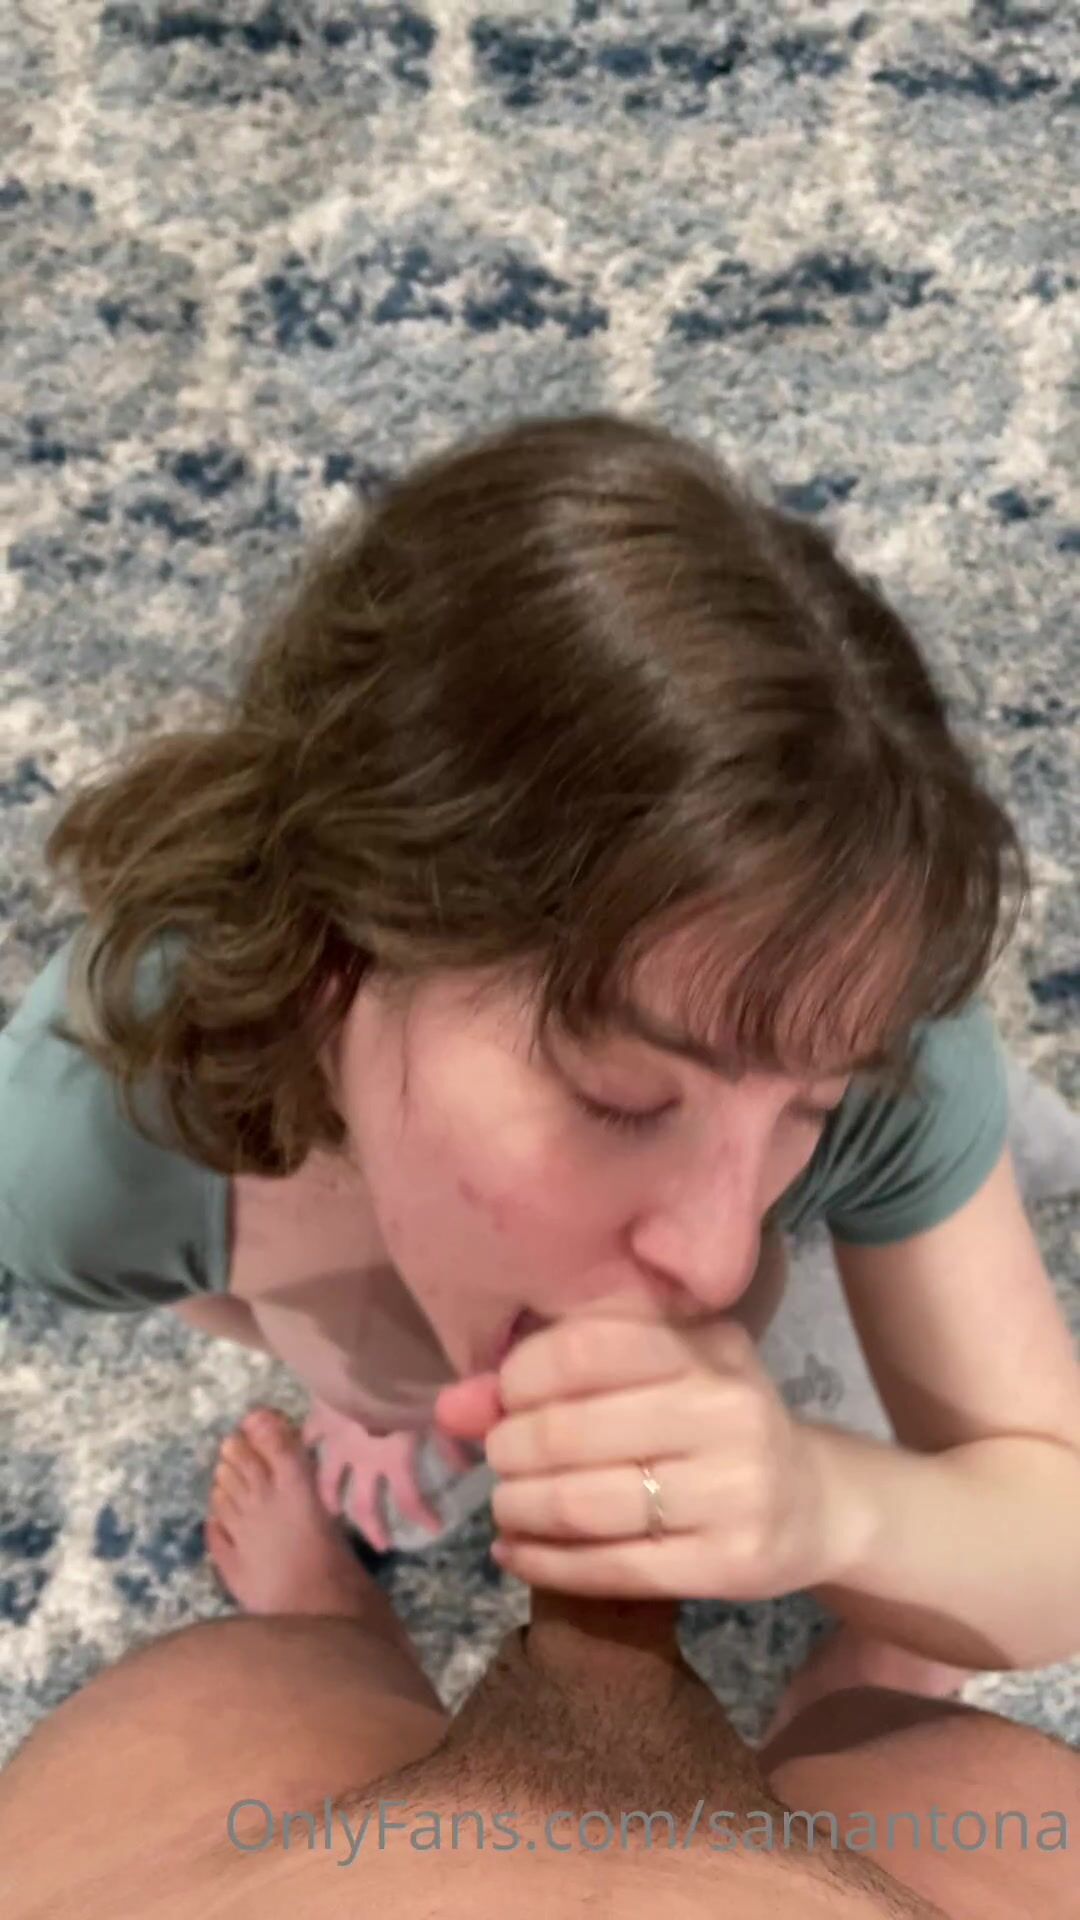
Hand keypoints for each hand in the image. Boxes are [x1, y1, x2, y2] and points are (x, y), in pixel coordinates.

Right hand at [302, 1398, 475, 1551]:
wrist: (366, 1357)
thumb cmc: (406, 1382)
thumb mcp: (436, 1411)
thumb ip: (451, 1441)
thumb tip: (470, 1468)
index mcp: (393, 1459)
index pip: (409, 1500)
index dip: (422, 1517)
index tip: (434, 1529)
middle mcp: (363, 1460)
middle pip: (364, 1505)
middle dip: (372, 1528)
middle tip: (381, 1545)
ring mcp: (337, 1443)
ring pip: (328, 1481)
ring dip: (331, 1499)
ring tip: (334, 1512)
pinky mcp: (321, 1421)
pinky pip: (309, 1437)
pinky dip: (308, 1446)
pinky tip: (307, 1451)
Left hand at [441, 1304, 855, 1598]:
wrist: (814, 1501)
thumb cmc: (712, 1418)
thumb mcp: (656, 1370)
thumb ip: (556, 1372)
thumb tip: (451, 1406)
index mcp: (704, 1347)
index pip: (583, 1348)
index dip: (519, 1377)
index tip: (505, 1399)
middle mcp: (726, 1411)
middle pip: (570, 1432)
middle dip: (508, 1449)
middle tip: (498, 1459)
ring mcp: (733, 1492)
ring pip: (584, 1505)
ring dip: (518, 1508)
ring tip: (506, 1506)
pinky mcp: (729, 1565)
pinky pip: (611, 1569)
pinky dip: (544, 1564)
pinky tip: (516, 1554)